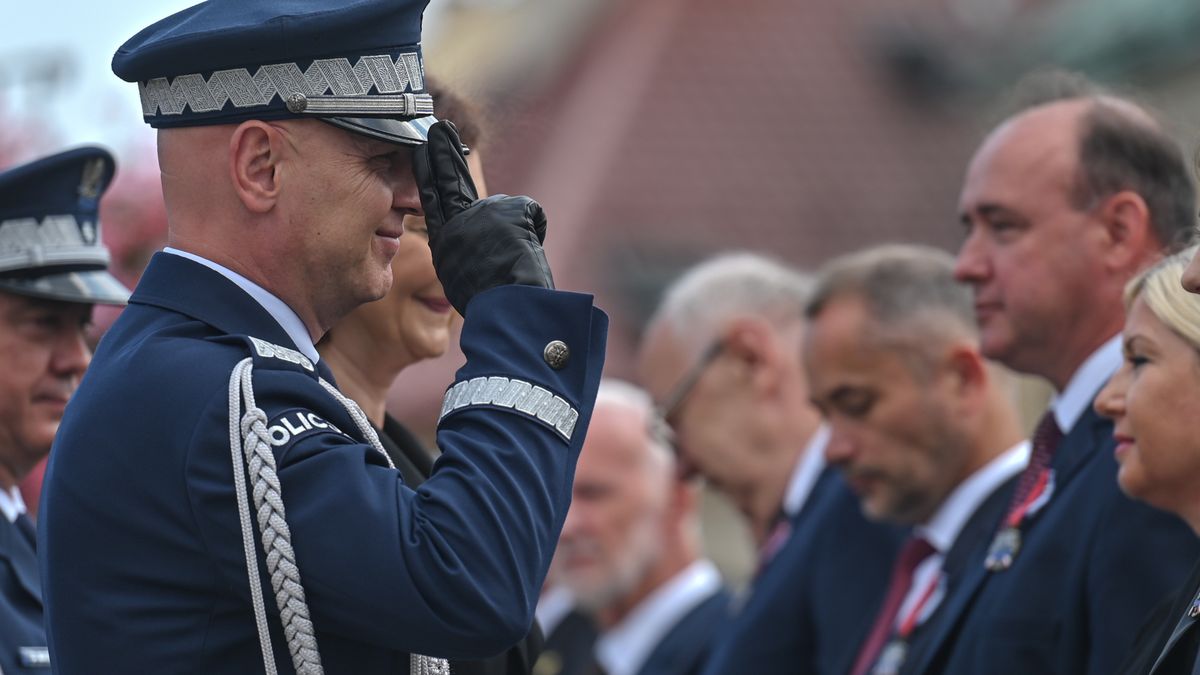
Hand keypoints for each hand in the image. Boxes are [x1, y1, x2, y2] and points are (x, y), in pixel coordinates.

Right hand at [413, 121, 553, 315]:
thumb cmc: (488, 303)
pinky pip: (530, 212)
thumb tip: (474, 241)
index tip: (421, 147)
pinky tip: (529, 248)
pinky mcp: (510, 208)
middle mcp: (457, 222)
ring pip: (506, 211)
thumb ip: (462, 250)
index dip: (429, 172)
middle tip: (440, 126)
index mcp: (444, 240)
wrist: (508, 305)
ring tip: (515, 257)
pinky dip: (533, 228)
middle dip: (444, 151)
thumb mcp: (462, 277)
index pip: (433, 198)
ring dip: (516, 234)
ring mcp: (482, 213)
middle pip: (452, 180)